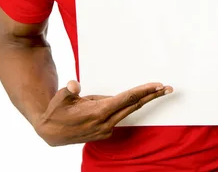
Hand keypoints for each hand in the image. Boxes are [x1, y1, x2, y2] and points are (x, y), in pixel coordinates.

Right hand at [34, 80, 172, 145]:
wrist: (50, 133)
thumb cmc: (56, 111)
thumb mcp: (60, 99)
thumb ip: (68, 91)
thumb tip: (74, 85)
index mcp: (97, 113)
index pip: (126, 99)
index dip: (143, 91)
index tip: (157, 86)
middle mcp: (105, 122)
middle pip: (133, 106)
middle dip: (151, 96)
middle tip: (168, 88)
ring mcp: (106, 128)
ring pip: (129, 111)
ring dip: (144, 101)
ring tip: (158, 91)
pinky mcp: (104, 130)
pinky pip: (121, 115)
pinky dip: (131, 106)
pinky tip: (137, 99)